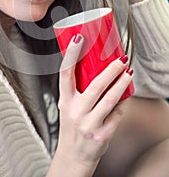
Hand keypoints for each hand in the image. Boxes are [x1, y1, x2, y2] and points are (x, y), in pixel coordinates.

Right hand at [56, 34, 132, 169]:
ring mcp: (88, 124)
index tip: (79, 38)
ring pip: (110, 99)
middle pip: (95, 85)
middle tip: (121, 59)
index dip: (71, 54)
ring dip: (122, 83)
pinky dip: (124, 102)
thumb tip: (96, 66)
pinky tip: (127, 94)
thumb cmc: (72, 126)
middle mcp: (74, 111)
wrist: (73, 156)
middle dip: (111, 70)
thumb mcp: (68, 106)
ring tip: (128, 72)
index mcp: (65, 100)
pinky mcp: (101, 134)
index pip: (65, 73)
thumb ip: (78, 89)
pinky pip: (117, 113)